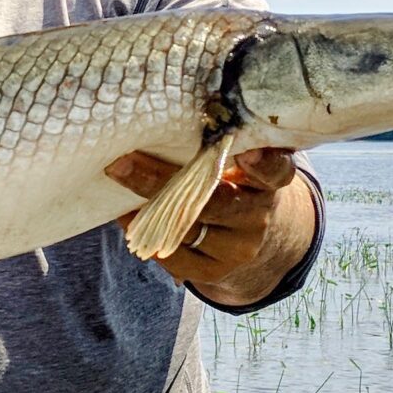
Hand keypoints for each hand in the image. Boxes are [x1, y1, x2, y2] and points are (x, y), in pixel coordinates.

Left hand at [106, 147, 310, 304]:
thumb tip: (167, 121)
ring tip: (118, 179)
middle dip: (161, 180)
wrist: (250, 237)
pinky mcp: (214, 271)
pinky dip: (147, 234)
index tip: (246, 152)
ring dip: (145, 207)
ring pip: (185, 228)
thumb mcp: (240, 163)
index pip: (275, 172)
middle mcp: (258, 216)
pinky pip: (173, 256)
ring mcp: (238, 248)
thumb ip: (220, 147)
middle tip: (123, 161)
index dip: (263, 163)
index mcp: (268, 182)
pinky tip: (126, 216)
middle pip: (212, 202)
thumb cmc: (235, 182)